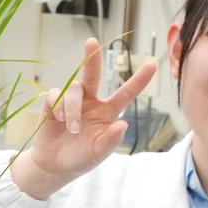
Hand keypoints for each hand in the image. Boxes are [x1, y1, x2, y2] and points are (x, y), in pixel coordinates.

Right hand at [11, 37, 157, 199]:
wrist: (54, 165)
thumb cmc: (81, 157)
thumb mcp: (100, 152)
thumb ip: (111, 140)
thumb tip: (123, 125)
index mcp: (108, 111)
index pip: (126, 92)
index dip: (139, 79)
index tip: (153, 64)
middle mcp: (91, 101)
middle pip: (93, 74)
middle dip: (92, 58)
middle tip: (91, 41)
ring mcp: (72, 101)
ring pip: (74, 88)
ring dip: (74, 108)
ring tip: (72, 128)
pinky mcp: (53, 103)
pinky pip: (56, 94)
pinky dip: (60, 107)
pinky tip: (60, 120)